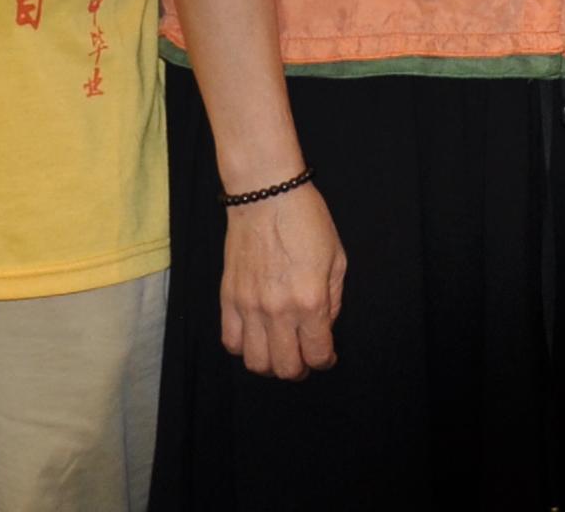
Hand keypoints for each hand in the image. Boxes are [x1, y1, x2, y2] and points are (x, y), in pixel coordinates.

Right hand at [217, 183, 343, 377]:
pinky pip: (230, 341)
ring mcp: (249, 307)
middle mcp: (278, 311)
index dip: (325, 361)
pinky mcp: (228, 299)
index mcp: (310, 301)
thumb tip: (325, 326)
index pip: (317, 353)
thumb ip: (333, 299)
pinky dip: (244, 348)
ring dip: (270, 364)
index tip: (326, 356)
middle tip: (304, 358)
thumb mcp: (337, 257)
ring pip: (255, 362)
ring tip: (279, 351)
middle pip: (285, 367)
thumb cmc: (306, 220)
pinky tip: (256, 337)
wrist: (266, 195)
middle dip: (299, 369)